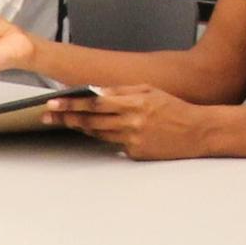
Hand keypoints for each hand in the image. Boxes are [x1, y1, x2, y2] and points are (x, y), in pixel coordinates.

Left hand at [48, 85, 216, 160]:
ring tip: (67, 122)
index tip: (54, 102)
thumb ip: (121, 90)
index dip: (71, 103)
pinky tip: (99, 131)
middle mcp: (131, 122)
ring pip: (98, 134)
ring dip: (80, 128)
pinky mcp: (136, 153)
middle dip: (67, 117)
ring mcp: (133, 140)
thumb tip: (95, 91)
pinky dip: (106, 137)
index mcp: (134, 103)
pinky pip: (114, 145)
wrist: (197, 132)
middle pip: (91, 120)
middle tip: (48, 115)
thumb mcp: (149, 90)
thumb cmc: (173, 108)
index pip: (94, 102)